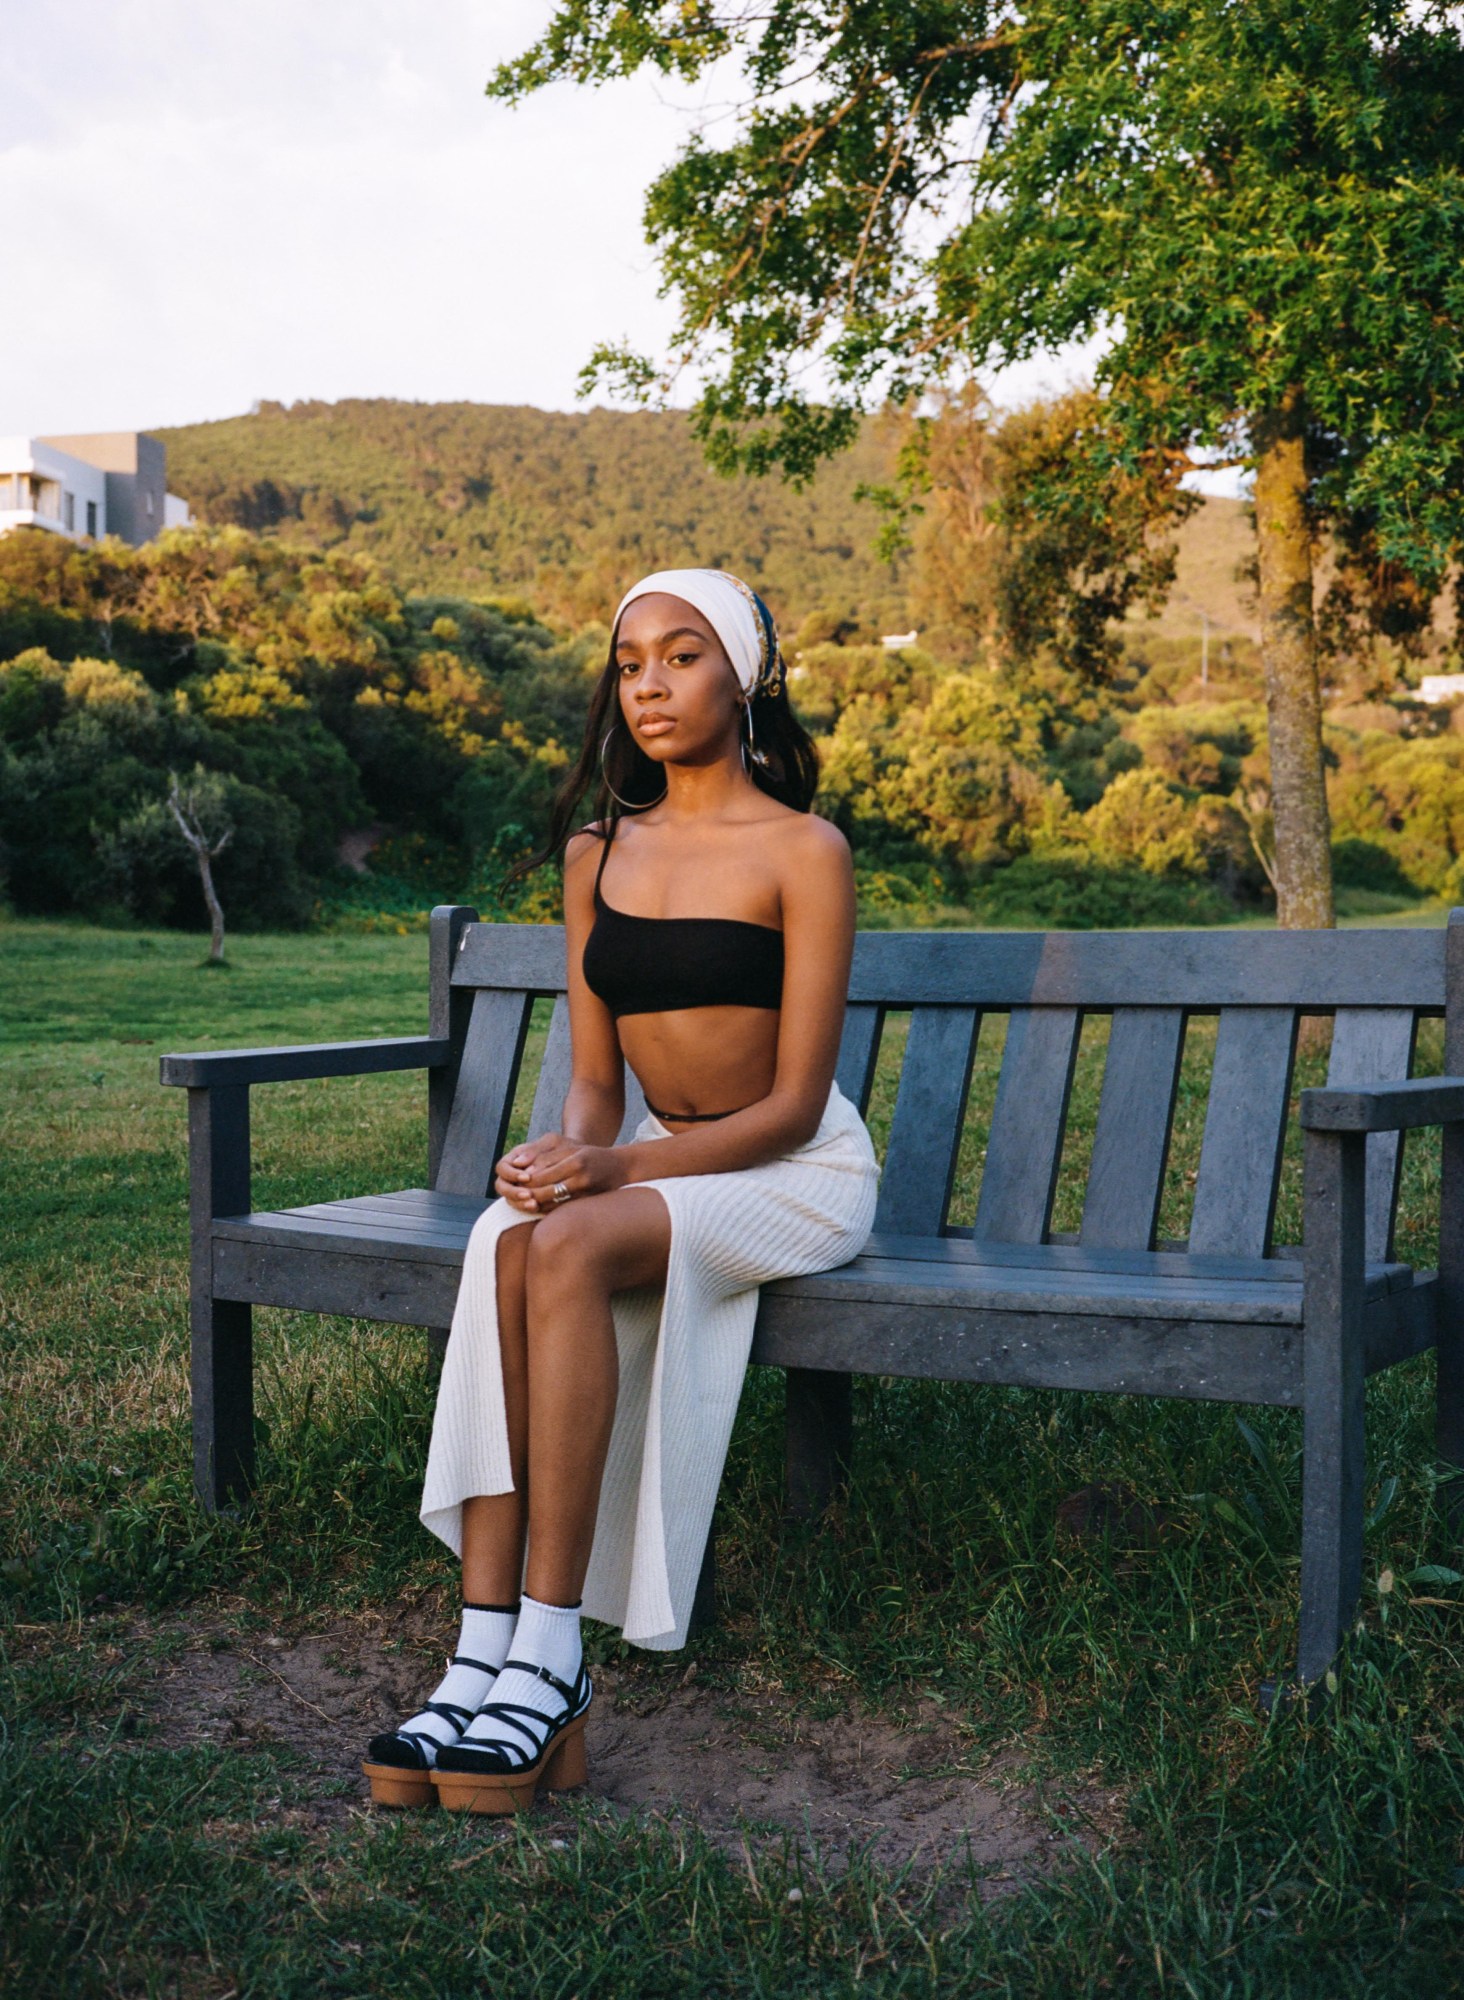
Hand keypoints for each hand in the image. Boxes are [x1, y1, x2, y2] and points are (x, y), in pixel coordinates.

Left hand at [494, 1133, 627, 1212]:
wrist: (620, 1168)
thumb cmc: (591, 1154)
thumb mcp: (570, 1148)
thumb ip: (546, 1157)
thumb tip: (523, 1168)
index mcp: (575, 1162)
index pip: (542, 1175)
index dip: (525, 1180)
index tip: (516, 1181)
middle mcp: (581, 1180)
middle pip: (545, 1192)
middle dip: (528, 1195)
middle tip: (517, 1195)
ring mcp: (585, 1195)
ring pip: (552, 1205)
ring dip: (536, 1205)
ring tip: (525, 1202)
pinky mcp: (586, 1205)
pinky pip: (561, 1211)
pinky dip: (548, 1210)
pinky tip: (540, 1208)